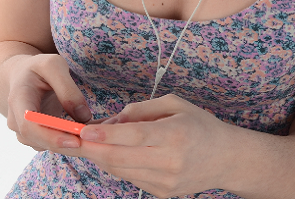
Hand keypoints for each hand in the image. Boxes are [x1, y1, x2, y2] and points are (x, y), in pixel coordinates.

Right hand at [4, 53, 92, 152]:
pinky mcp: (32, 137)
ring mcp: (22, 131)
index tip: (76, 140)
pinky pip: (50, 145)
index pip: (29, 125)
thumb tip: (83, 117)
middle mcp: (15, 120)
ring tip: (92, 137)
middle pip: (38, 141)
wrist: (23, 75)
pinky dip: (67, 143)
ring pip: (46, 146)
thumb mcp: (53, 65)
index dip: (51, 136)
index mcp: (18, 99)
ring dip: (69, 146)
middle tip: (93, 144)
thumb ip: (68, 89)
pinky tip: (83, 135)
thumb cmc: (38, 68)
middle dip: (66, 145)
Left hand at [74, 94, 236, 197]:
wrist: (227, 159)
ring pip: (120, 170)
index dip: (106, 135)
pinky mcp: (161, 193)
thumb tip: (109, 122)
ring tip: (87, 141)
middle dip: (90, 149)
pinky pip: (129, 177)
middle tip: (68, 138)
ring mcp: (165, 182)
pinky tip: (110, 151)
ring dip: (98, 156)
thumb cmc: (199, 125)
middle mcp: (170, 162)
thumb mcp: (174, 104)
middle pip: (119, 158)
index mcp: (176, 135)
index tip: (83, 130)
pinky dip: (114, 164)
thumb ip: (140, 111)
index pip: (134, 137)